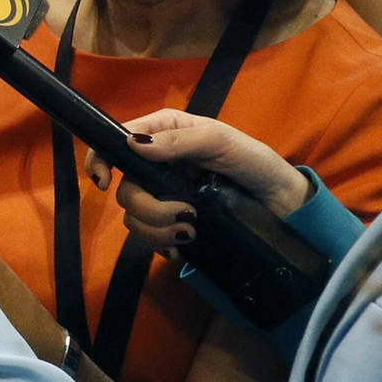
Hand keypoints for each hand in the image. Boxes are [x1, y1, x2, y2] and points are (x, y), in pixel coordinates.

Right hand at [83, 110, 313, 250]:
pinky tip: (183, 247)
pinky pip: (148, 237)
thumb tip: (132, 144)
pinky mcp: (171, 222)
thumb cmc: (254, 162)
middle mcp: (157, 163)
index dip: (100, 160)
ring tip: (191, 233)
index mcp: (164, 133)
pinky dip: (162, 245)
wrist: (281, 203)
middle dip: (148, 207)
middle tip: (184, 215)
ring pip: (133, 216)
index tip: (103, 182)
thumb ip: (179, 142)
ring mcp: (163, 194)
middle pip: (124, 188)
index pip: (116, 140)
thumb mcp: (221, 143)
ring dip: (158, 230)